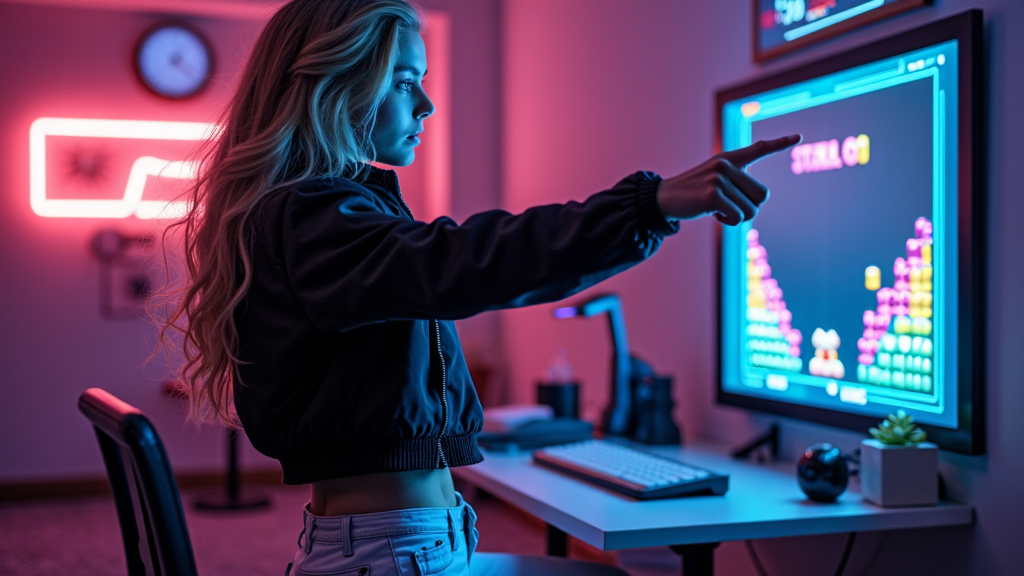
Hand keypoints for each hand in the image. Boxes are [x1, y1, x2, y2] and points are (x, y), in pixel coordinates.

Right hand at [656, 134, 801, 225]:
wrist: (665, 198)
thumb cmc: (693, 193)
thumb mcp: (715, 181)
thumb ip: (735, 186)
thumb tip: (753, 208)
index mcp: (729, 159)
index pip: (759, 149)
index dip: (780, 143)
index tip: (798, 137)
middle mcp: (726, 165)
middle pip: (762, 195)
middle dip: (750, 207)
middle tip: (730, 207)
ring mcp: (719, 178)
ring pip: (752, 209)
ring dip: (739, 218)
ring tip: (720, 212)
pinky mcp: (713, 195)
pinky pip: (737, 217)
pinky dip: (729, 222)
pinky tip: (715, 216)